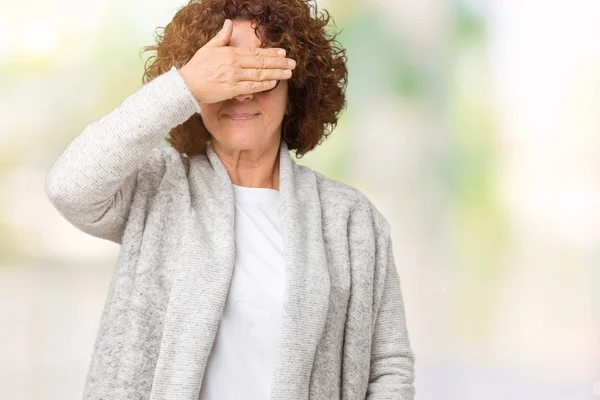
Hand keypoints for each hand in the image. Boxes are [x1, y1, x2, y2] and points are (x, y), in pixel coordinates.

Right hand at [178, 19, 295, 103]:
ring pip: (260, 74)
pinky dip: (264, 85)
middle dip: (279, 63)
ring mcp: (234, 77)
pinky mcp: (232, 89)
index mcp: (230, 53)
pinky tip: (274, 83)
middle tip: (292, 63)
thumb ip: (221, 36)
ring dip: (276, 73)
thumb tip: (228, 23)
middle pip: (261, 62)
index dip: (271, 52)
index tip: (283, 52)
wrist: (186, 85)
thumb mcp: (208, 47)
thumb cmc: (197, 67)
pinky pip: (252, 86)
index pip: (255, 52)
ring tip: (288, 73)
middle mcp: (234, 64)